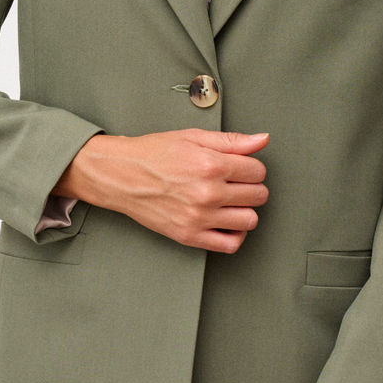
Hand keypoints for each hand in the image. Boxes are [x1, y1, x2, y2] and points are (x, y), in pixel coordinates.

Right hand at [55, 128, 269, 252]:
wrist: (120, 175)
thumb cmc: (153, 155)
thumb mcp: (193, 138)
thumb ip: (231, 141)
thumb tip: (262, 140)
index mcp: (211, 165)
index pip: (258, 171)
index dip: (252, 168)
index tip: (240, 168)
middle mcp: (207, 193)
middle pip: (258, 196)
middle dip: (251, 187)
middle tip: (235, 183)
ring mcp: (199, 217)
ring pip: (250, 220)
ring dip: (246, 210)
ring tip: (231, 202)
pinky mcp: (189, 235)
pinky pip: (230, 244)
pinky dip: (235, 235)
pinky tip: (227, 222)